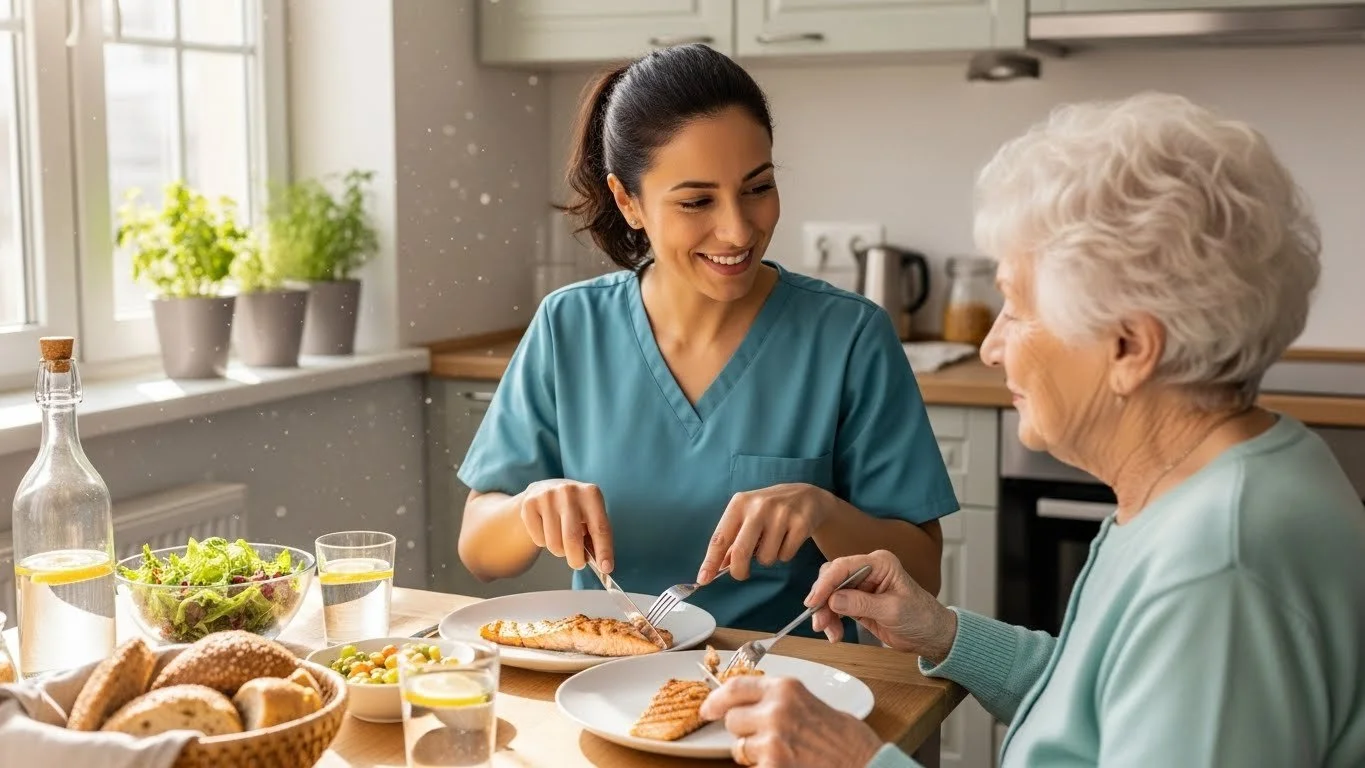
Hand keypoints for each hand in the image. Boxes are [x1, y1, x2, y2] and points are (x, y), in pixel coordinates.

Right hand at [517, 479, 613, 571]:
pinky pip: (538, 540)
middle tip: (578, 563)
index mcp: (591, 493)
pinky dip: (544, 543)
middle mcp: (569, 492)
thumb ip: (597, 536)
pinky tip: (547, 530)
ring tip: (562, 540)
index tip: (606, 568)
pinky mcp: (529, 504)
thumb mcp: (591, 515)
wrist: (546, 489)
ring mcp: (547, 496)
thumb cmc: (575, 509)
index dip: (604, 551)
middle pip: (572, 539)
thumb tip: (602, 564)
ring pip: (554, 543)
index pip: (600, 528)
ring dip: (559, 551)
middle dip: (576, 559)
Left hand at [697, 483, 835, 583]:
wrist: (806, 496)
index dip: (710, 561)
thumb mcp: (747, 517)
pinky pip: (785, 556)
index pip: (720, 538)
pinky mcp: (800, 524)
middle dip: (739, 570)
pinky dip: (785, 555)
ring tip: (774, 542)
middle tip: (741, 574)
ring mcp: (781, 514)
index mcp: (740, 503)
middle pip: (741, 551)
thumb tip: (718, 567)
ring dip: (768, 558)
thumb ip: (732, 540)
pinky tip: (788, 539)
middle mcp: (759, 506)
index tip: (703, 579)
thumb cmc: (769, 510)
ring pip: (766, 558)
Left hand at [699, 675, 883, 767]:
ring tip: (781, 754)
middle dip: (743, 730)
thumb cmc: (846, 739)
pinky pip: (753, 767)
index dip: (716, 699)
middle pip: (733, 719)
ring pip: (739, 747)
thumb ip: (781, 701)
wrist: (865, 763)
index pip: (735, 686)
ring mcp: (772, 740)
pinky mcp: (773, 765)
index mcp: (786, 688)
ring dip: (753, 753)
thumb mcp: (811, 703)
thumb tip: (752, 705)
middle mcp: (775, 709)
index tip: (707, 708)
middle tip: (763, 737)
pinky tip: (785, 765)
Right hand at [806, 550, 957, 662]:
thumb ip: (862, 603)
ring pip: (830, 593)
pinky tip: (835, 634)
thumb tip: (833, 600)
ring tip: (829, 632)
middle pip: (832, 577)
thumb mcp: (893, 610)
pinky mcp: (856, 602)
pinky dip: (831, 620)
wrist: (930, 635)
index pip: (844, 566)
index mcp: (880, 563)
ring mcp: (861, 586)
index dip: (826, 583)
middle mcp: (868, 570)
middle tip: (819, 620)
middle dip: (822, 599)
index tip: (814, 601)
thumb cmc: (921, 617)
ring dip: (825, 613)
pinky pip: (835, 607)